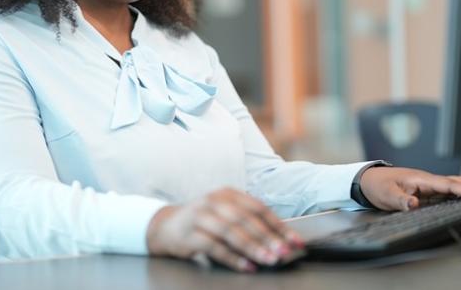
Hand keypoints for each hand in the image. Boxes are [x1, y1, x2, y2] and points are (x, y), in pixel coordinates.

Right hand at [145, 187, 304, 271]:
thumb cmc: (202, 222)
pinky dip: (233, 257)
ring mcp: (201, 216)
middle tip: (285, 252)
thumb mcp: (224, 213)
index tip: (295, 241)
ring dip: (253, 247)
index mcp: (228, 194)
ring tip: (270, 260)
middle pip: (246, 219)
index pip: (258, 208)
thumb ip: (246, 221)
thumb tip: (279, 238)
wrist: (165, 226)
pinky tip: (247, 266)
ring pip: (232, 231)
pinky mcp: (189, 233)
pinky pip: (214, 246)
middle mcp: (215, 201)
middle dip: (269, 237)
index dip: (278, 225)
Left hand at [359, 167, 460, 210]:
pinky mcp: (430, 189)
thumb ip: (400, 200)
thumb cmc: (378, 185)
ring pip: (459, 184)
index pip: (449, 185)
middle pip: (460, 182)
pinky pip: (453, 189)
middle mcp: (429, 179)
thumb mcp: (386, 195)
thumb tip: (415, 203)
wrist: (368, 179)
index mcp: (421, 179)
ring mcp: (430, 183)